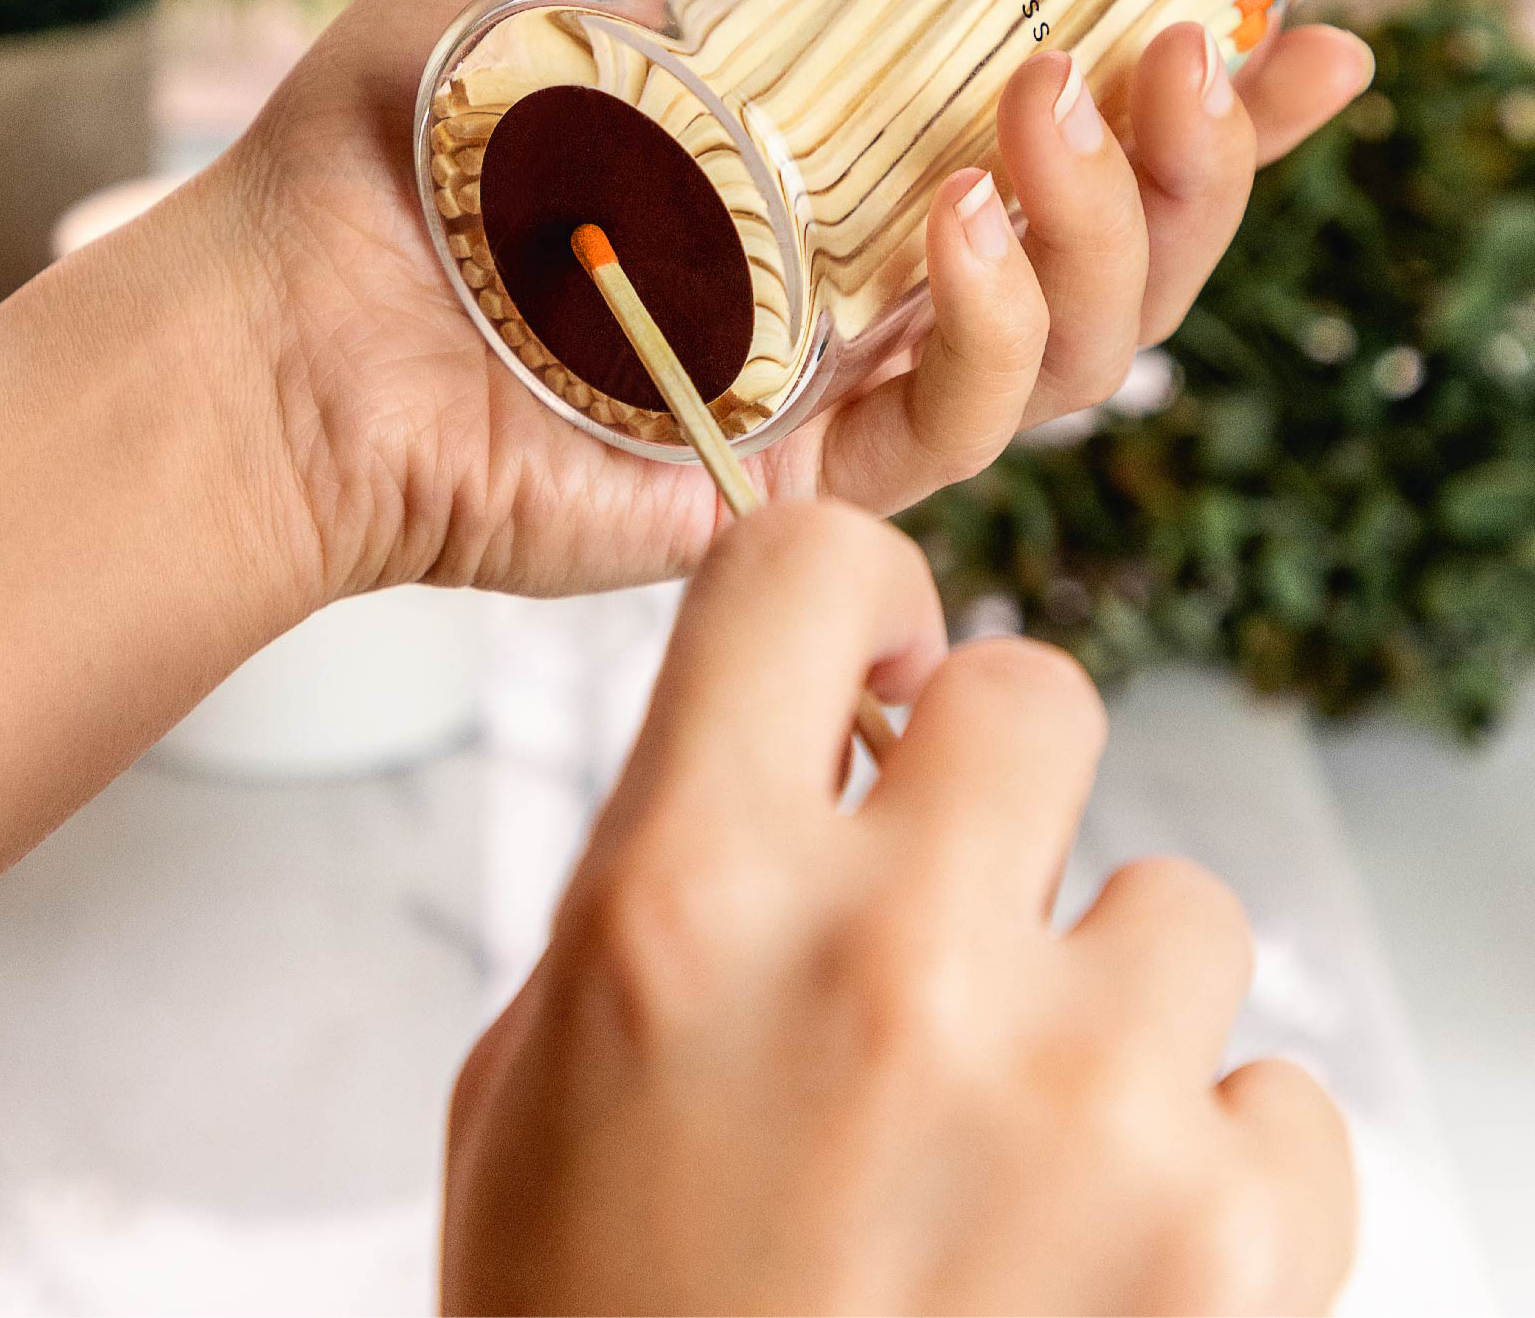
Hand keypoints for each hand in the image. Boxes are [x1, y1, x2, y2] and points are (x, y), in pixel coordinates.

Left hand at [226, 0, 1374, 598]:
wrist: (299, 310)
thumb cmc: (415, 116)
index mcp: (862, 153)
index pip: (1083, 134)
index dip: (1220, 101)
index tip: (1313, 37)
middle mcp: (884, 276)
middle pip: (1129, 253)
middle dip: (1199, 165)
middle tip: (1178, 62)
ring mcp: (853, 387)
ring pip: (1086, 350)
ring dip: (1114, 233)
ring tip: (1041, 116)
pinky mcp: (808, 481)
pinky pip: (963, 435)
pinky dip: (996, 341)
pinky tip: (955, 245)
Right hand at [441, 503, 1355, 1315]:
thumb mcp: (542, 1078)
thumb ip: (667, 872)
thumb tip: (815, 741)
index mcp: (681, 901)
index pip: (805, 574)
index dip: (852, 602)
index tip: (873, 668)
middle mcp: (881, 963)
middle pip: (1034, 693)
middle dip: (998, 787)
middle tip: (955, 906)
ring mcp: (1072, 1099)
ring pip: (1182, 904)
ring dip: (1109, 1001)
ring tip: (1018, 1143)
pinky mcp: (1223, 1250)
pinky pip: (1282, 1094)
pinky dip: (1213, 1166)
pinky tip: (1106, 1256)